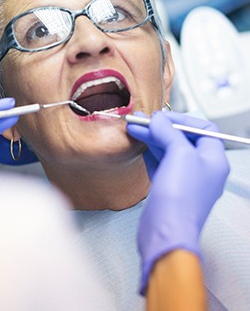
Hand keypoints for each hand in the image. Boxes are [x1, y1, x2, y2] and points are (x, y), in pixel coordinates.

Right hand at [127, 112, 229, 293]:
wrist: (166, 230)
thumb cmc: (181, 198)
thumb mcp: (179, 154)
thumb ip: (169, 132)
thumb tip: (158, 119)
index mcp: (214, 160)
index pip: (203, 129)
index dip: (181, 119)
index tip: (161, 117)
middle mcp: (202, 169)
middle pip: (182, 139)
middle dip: (161, 128)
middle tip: (141, 120)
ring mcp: (184, 180)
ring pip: (168, 151)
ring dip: (152, 138)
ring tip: (134, 128)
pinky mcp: (168, 188)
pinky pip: (160, 164)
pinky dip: (149, 152)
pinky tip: (139, 145)